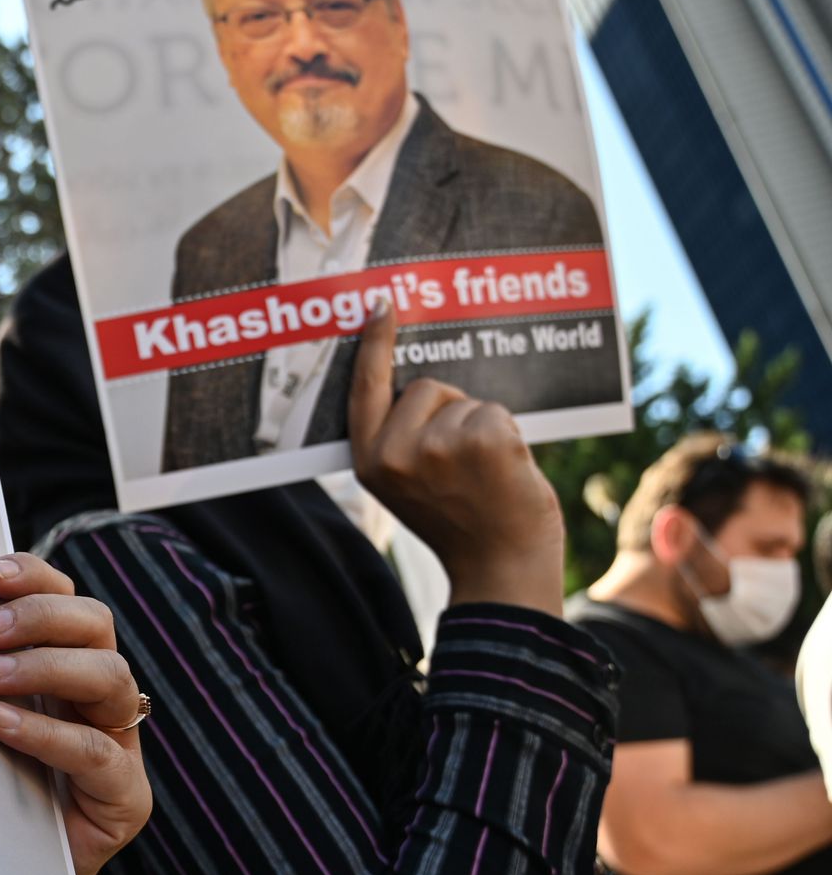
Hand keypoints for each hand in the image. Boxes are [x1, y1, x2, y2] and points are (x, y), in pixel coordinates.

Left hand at [0, 552, 151, 874]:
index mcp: (66, 665)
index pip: (66, 598)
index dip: (36, 577)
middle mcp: (101, 697)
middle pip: (97, 625)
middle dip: (40, 616)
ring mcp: (121, 744)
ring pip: (109, 677)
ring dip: (45, 666)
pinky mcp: (125, 797)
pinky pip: (96, 752)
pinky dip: (47, 732)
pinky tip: (1, 725)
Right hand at [348, 302, 565, 616]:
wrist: (502, 570)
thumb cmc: (461, 524)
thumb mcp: (407, 486)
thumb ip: (398, 442)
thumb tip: (418, 384)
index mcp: (370, 462)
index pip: (366, 389)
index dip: (374, 344)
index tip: (383, 305)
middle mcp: (396, 452)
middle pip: (425, 386)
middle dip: (450, 409)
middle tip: (463, 462)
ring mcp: (439, 446)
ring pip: (466, 401)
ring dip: (482, 427)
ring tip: (484, 475)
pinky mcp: (483, 442)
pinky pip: (498, 412)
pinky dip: (509, 437)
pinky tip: (505, 473)